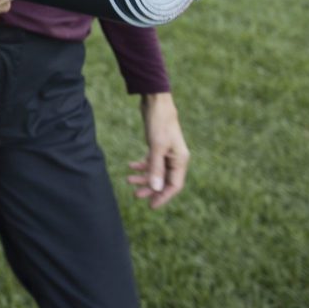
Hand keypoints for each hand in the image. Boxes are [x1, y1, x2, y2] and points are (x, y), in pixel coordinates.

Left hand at [127, 92, 188, 208]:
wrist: (156, 101)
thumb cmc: (159, 123)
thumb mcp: (156, 147)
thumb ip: (156, 168)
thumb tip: (156, 189)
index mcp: (180, 160)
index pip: (174, 185)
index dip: (163, 197)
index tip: (151, 206)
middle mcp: (175, 158)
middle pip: (164, 180)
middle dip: (150, 189)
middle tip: (135, 195)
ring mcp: (167, 152)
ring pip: (156, 171)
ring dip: (143, 177)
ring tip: (128, 180)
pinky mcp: (158, 146)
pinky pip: (151, 161)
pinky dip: (141, 165)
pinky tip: (130, 166)